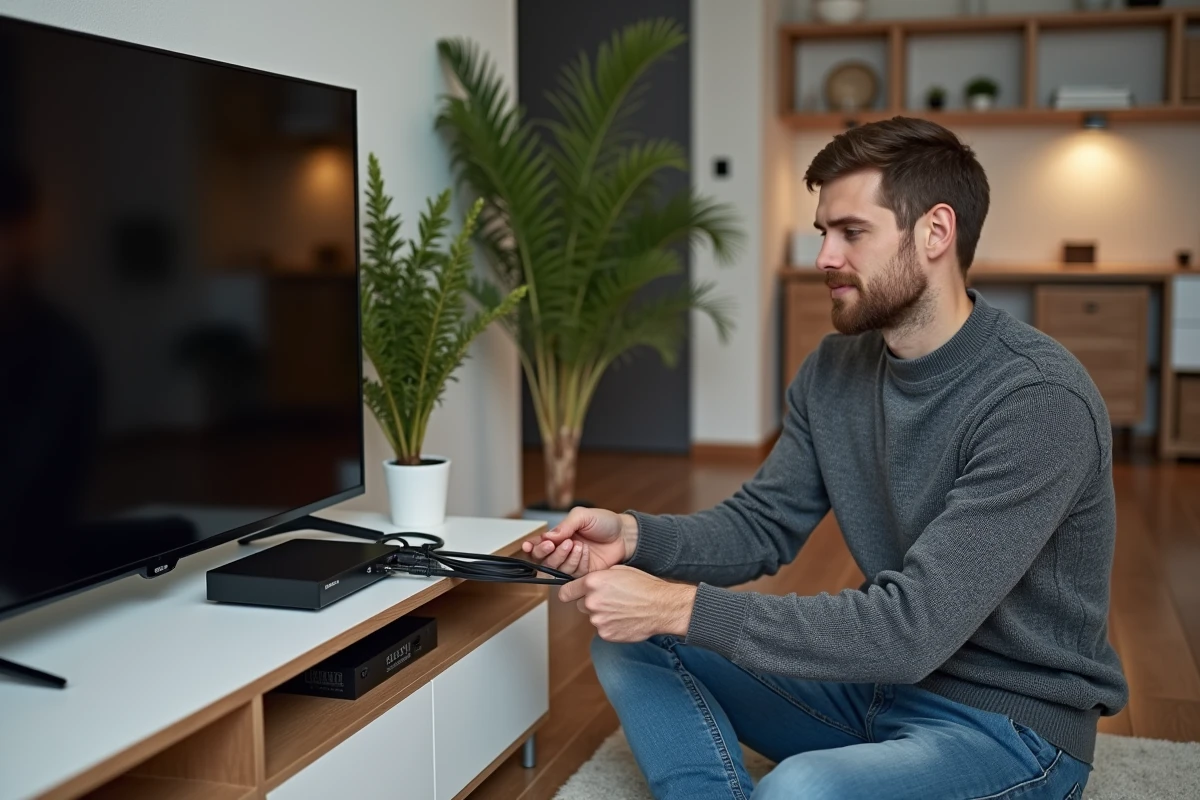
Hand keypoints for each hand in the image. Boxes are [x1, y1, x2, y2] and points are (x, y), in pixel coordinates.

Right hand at [520, 506, 637, 578]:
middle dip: (546, 553)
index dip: (531, 547)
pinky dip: (577, 562)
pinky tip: (586, 552)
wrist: (625, 535)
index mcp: (559, 536)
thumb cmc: (605, 522)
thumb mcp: (583, 516)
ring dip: (565, 557)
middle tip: (555, 544)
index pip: (538, 544)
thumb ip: (564, 525)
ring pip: (556, 568)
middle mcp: (562, 551)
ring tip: (578, 545)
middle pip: (543, 559)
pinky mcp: (582, 574)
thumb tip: (547, 536)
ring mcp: (572, 563)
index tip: (528, 546)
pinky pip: (572, 574)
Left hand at [557, 565, 696, 642]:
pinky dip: (611, 626)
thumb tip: (586, 582)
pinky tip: (625, 619)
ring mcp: (598, 620)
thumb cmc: (644, 586)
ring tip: (622, 609)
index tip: (572, 594)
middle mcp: (592, 601)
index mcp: (592, 583)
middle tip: (610, 599)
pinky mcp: (606, 634)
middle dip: (591, 602)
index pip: (566, 592)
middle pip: (581, 604)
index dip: (570, 593)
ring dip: (603, 614)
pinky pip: (603, 629)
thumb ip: (598, 577)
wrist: (661, 606)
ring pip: (593, 617)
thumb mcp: (618, 571)